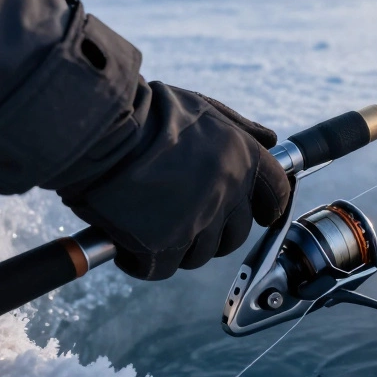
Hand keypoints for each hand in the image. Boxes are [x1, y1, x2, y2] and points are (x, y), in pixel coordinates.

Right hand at [53, 82, 290, 279]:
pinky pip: (162, 268)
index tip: (258, 213)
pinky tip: (128, 244)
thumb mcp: (204, 108)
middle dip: (214, 232)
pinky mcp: (163, 243)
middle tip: (185, 219)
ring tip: (150, 225)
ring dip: (178, 247)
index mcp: (242, 156)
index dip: (266, 206)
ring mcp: (197, 220)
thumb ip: (239, 128)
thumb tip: (270, 140)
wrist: (101, 129)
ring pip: (200, 255)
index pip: (275, 194)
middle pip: (235, 234)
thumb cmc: (147, 114)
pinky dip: (143, 262)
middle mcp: (227, 190)